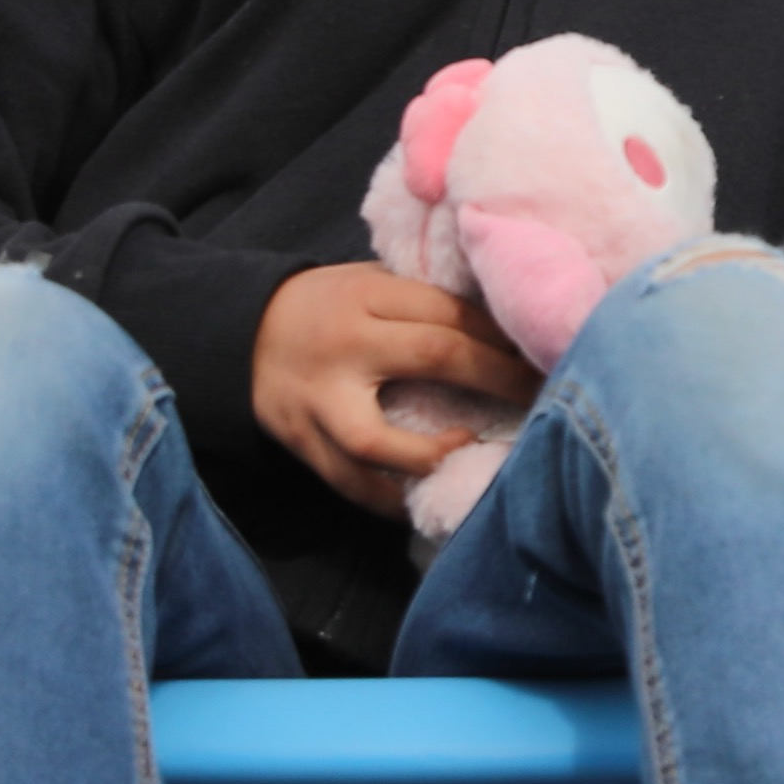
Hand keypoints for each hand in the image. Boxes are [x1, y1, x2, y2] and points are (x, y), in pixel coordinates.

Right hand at [252, 263, 535, 518]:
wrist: (241, 332)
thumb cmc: (327, 306)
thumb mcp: (370, 284)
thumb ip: (421, 303)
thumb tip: (504, 329)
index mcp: (367, 294)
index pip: (450, 311)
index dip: (502, 336)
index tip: (542, 351)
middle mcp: (344, 343)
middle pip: (434, 356)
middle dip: (497, 378)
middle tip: (539, 397)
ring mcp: (317, 399)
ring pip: (374, 440)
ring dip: (432, 455)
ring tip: (470, 453)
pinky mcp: (299, 440)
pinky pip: (347, 482)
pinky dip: (388, 500)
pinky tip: (424, 500)